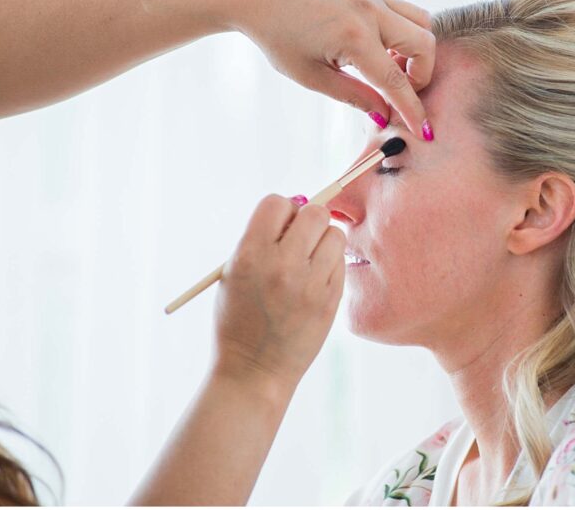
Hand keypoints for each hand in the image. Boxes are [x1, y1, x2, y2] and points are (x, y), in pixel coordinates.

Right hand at [212, 194, 344, 394]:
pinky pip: (341, 262)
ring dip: (323, 241)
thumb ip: (261, 239)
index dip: (280, 211)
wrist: (254, 370)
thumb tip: (296, 206)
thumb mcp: (234, 274)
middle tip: (300, 239)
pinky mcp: (331, 299)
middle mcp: (282, 265)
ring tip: (309, 261)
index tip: (280, 226)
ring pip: (334, 234)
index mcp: (250, 255)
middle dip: (307, 220)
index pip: (276, 203)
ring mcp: (310, 283)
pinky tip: (315, 281)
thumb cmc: (239, 319)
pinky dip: (330, 265)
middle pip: (314, 213)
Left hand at [224, 0, 436, 140]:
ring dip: (417, 51)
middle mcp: (370, 12)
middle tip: (399, 92)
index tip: (424, 132)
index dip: (412, 111)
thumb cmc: (277, 36)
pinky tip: (382, 49)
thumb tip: (384, 116)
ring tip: (390, 68)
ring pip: (422, 22)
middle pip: (424, 46)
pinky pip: (405, 11)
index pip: (396, 82)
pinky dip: (406, 32)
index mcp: (354, 37)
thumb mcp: (312, 76)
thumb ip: (354, 96)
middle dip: (421, 76)